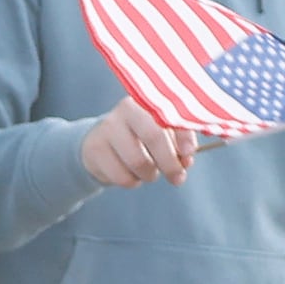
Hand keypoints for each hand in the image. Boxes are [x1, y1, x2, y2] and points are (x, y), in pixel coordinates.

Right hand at [80, 103, 198, 189]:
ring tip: (149, 172)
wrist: (99, 144)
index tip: (189, 154)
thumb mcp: (162, 136)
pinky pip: (122, 176)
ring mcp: (108, 128)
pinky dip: (132, 182)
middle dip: (170, 163)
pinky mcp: (95, 148)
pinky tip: (130, 174)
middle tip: (178, 178)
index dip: (183, 136)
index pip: (170, 115)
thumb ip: (178, 146)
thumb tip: (186, 162)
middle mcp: (127, 109)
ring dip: (150, 175)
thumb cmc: (139, 139)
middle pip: (154, 136)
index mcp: (148, 101)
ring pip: (138, 162)